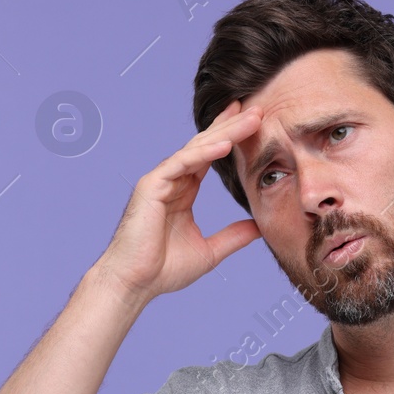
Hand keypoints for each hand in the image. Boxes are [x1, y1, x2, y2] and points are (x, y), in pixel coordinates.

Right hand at [94, 99, 262, 303]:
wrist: (135, 284)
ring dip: (225, 133)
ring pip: (196, 149)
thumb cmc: (163, 270)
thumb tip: (259, 228)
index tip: (253, 121)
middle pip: (206, 145)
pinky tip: (225, 144)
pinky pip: (181, 163)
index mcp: (183, 192)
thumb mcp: (210, 252)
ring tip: (251, 119)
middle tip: (259, 109)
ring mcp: (160, 180)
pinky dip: (203, 153)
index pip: (209, 156)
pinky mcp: (151, 186)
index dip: (230, 137)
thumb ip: (233, 236)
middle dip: (232, 126)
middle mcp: (171, 181)